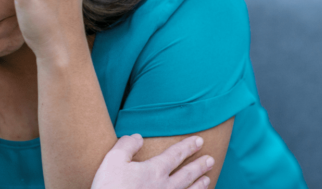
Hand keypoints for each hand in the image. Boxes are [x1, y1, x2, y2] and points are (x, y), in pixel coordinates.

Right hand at [91, 134, 213, 188]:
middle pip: (186, 174)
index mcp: (154, 170)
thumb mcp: (113, 160)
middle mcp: (164, 186)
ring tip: (207, 179)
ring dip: (199, 184)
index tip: (199, 141)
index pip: (175, 155)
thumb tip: (137, 137)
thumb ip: (127, 145)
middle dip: (199, 165)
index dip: (187, 147)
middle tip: (210, 159)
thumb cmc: (110, 187)